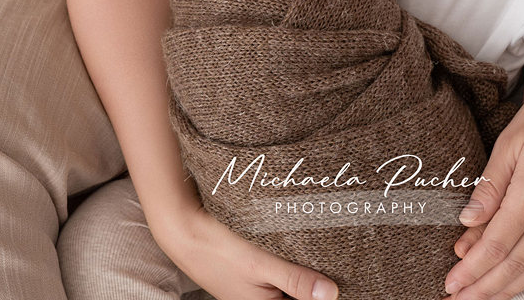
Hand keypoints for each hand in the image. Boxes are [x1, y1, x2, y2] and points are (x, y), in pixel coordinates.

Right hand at [155, 195, 337, 299]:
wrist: (183, 230)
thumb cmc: (218, 249)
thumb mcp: (260, 263)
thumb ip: (295, 279)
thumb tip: (332, 294)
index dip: (320, 293)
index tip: (341, 279)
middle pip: (298, 295)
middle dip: (315, 282)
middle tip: (335, 264)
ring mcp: (256, 290)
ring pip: (290, 286)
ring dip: (304, 271)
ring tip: (321, 253)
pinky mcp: (253, 275)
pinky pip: (280, 276)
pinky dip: (291, 265)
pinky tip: (299, 246)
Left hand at [443, 76, 523, 299]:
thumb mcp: (509, 144)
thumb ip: (488, 187)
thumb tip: (466, 223)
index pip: (494, 246)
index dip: (471, 269)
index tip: (450, 284)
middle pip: (513, 266)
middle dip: (483, 288)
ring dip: (506, 289)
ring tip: (481, 299)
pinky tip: (515, 281)